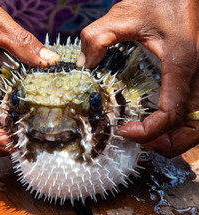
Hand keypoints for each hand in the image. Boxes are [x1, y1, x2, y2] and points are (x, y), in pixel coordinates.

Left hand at [79, 0, 198, 157]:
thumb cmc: (165, 0)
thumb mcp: (127, 14)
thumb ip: (99, 36)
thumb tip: (84, 63)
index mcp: (182, 62)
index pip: (171, 114)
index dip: (149, 131)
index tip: (124, 130)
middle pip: (192, 130)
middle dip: (165, 143)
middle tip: (135, 137)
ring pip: (198, 126)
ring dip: (174, 137)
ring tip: (145, 134)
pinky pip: (196, 113)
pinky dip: (180, 125)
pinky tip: (157, 119)